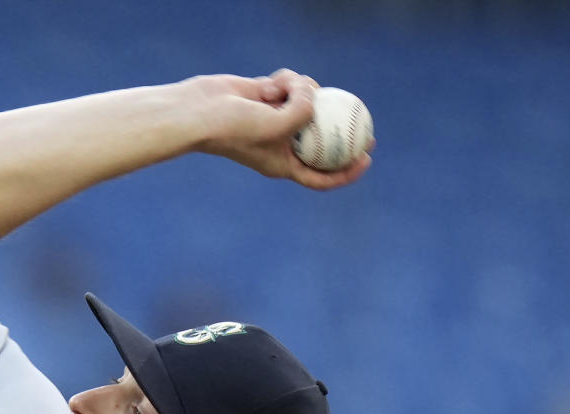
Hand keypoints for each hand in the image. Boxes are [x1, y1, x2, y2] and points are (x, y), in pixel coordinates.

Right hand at [188, 69, 372, 189]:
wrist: (202, 112)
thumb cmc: (235, 128)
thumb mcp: (276, 124)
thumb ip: (304, 110)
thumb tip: (318, 93)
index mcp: (283, 164)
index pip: (320, 176)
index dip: (346, 173)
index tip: (366, 158)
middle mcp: (281, 144)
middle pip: (321, 140)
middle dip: (343, 131)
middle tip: (365, 120)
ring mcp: (276, 120)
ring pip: (307, 103)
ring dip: (302, 91)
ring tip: (285, 89)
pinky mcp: (269, 98)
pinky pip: (291, 85)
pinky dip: (286, 81)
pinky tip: (272, 83)